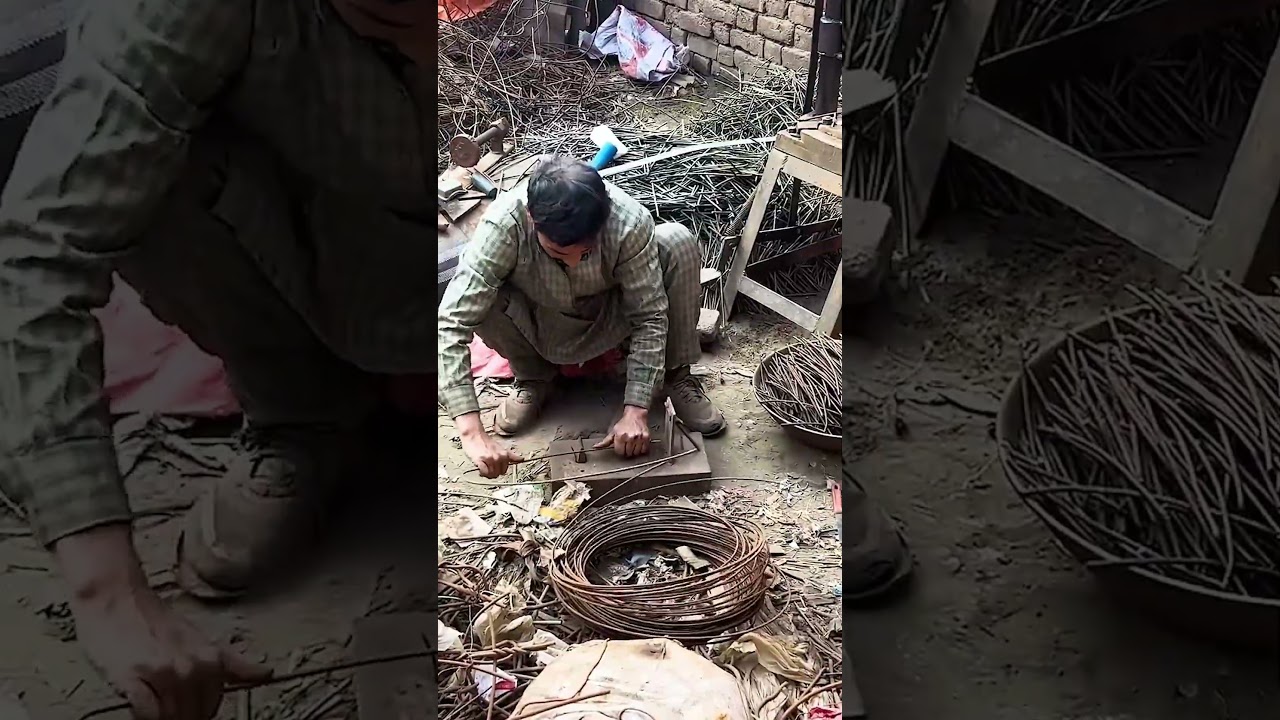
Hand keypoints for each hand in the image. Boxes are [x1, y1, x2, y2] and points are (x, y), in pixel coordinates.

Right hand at [55, 526, 270, 718]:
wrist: (115, 597)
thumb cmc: (151, 618)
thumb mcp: (199, 638)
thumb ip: (231, 663)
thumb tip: (265, 673)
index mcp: (211, 659)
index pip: (213, 705)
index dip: (202, 711)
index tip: (194, 710)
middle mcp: (192, 667)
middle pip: (194, 715)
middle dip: (184, 716)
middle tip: (168, 705)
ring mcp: (164, 673)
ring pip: (172, 718)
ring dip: (164, 717)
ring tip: (153, 702)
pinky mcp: (133, 678)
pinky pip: (147, 715)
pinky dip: (145, 716)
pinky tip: (140, 704)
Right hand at [460, 430, 523, 478]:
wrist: (474, 435)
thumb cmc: (486, 441)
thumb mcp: (501, 448)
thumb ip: (511, 456)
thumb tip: (522, 459)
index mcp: (504, 455)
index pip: (505, 470)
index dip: (499, 470)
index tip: (495, 467)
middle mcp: (498, 457)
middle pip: (498, 474)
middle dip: (493, 473)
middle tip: (488, 467)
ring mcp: (489, 459)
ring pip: (491, 475)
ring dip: (486, 474)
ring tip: (484, 467)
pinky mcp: (480, 461)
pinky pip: (484, 472)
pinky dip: (482, 472)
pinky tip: (480, 468)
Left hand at [594, 406, 650, 457]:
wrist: (635, 415)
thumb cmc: (623, 423)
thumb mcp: (613, 431)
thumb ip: (605, 441)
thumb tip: (596, 447)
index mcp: (620, 436)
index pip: (619, 452)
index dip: (619, 450)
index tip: (620, 446)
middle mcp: (630, 437)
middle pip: (628, 453)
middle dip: (626, 451)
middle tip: (626, 445)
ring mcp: (639, 438)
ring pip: (636, 453)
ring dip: (634, 451)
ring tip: (632, 444)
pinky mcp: (646, 438)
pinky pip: (644, 450)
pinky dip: (641, 450)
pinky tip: (638, 444)